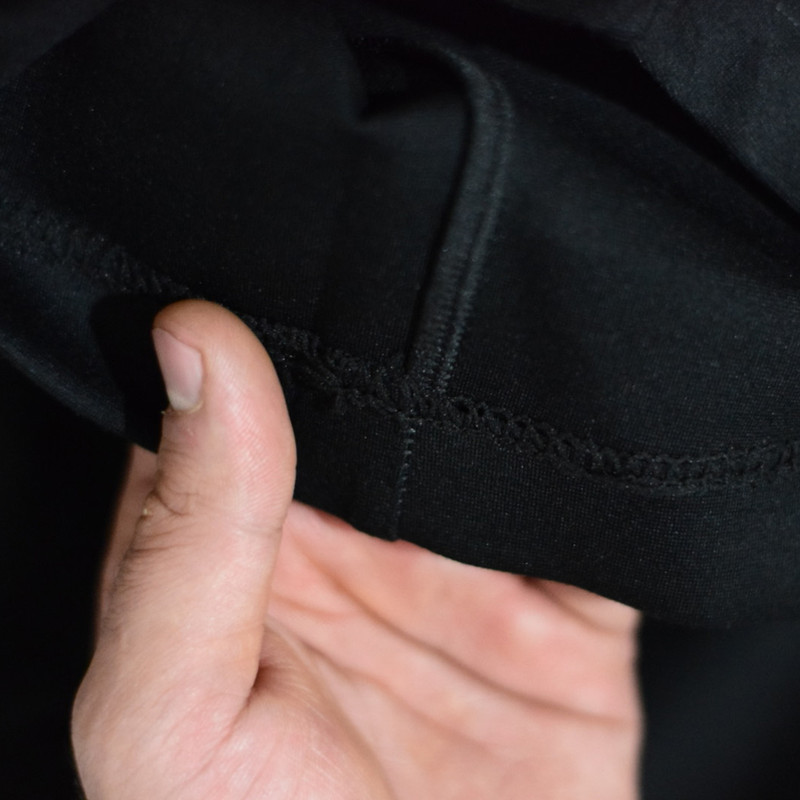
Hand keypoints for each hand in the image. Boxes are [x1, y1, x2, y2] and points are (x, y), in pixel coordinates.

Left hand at [72, 300, 640, 798]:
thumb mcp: (171, 712)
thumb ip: (182, 535)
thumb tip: (192, 350)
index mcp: (241, 553)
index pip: (228, 398)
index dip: (250, 330)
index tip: (280, 268)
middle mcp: (349, 543)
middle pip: (366, 398)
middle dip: (388, 341)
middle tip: (405, 262)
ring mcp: (459, 567)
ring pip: (479, 433)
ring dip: (495, 389)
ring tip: (497, 321)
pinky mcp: (561, 602)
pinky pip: (586, 504)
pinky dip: (593, 457)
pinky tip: (580, 412)